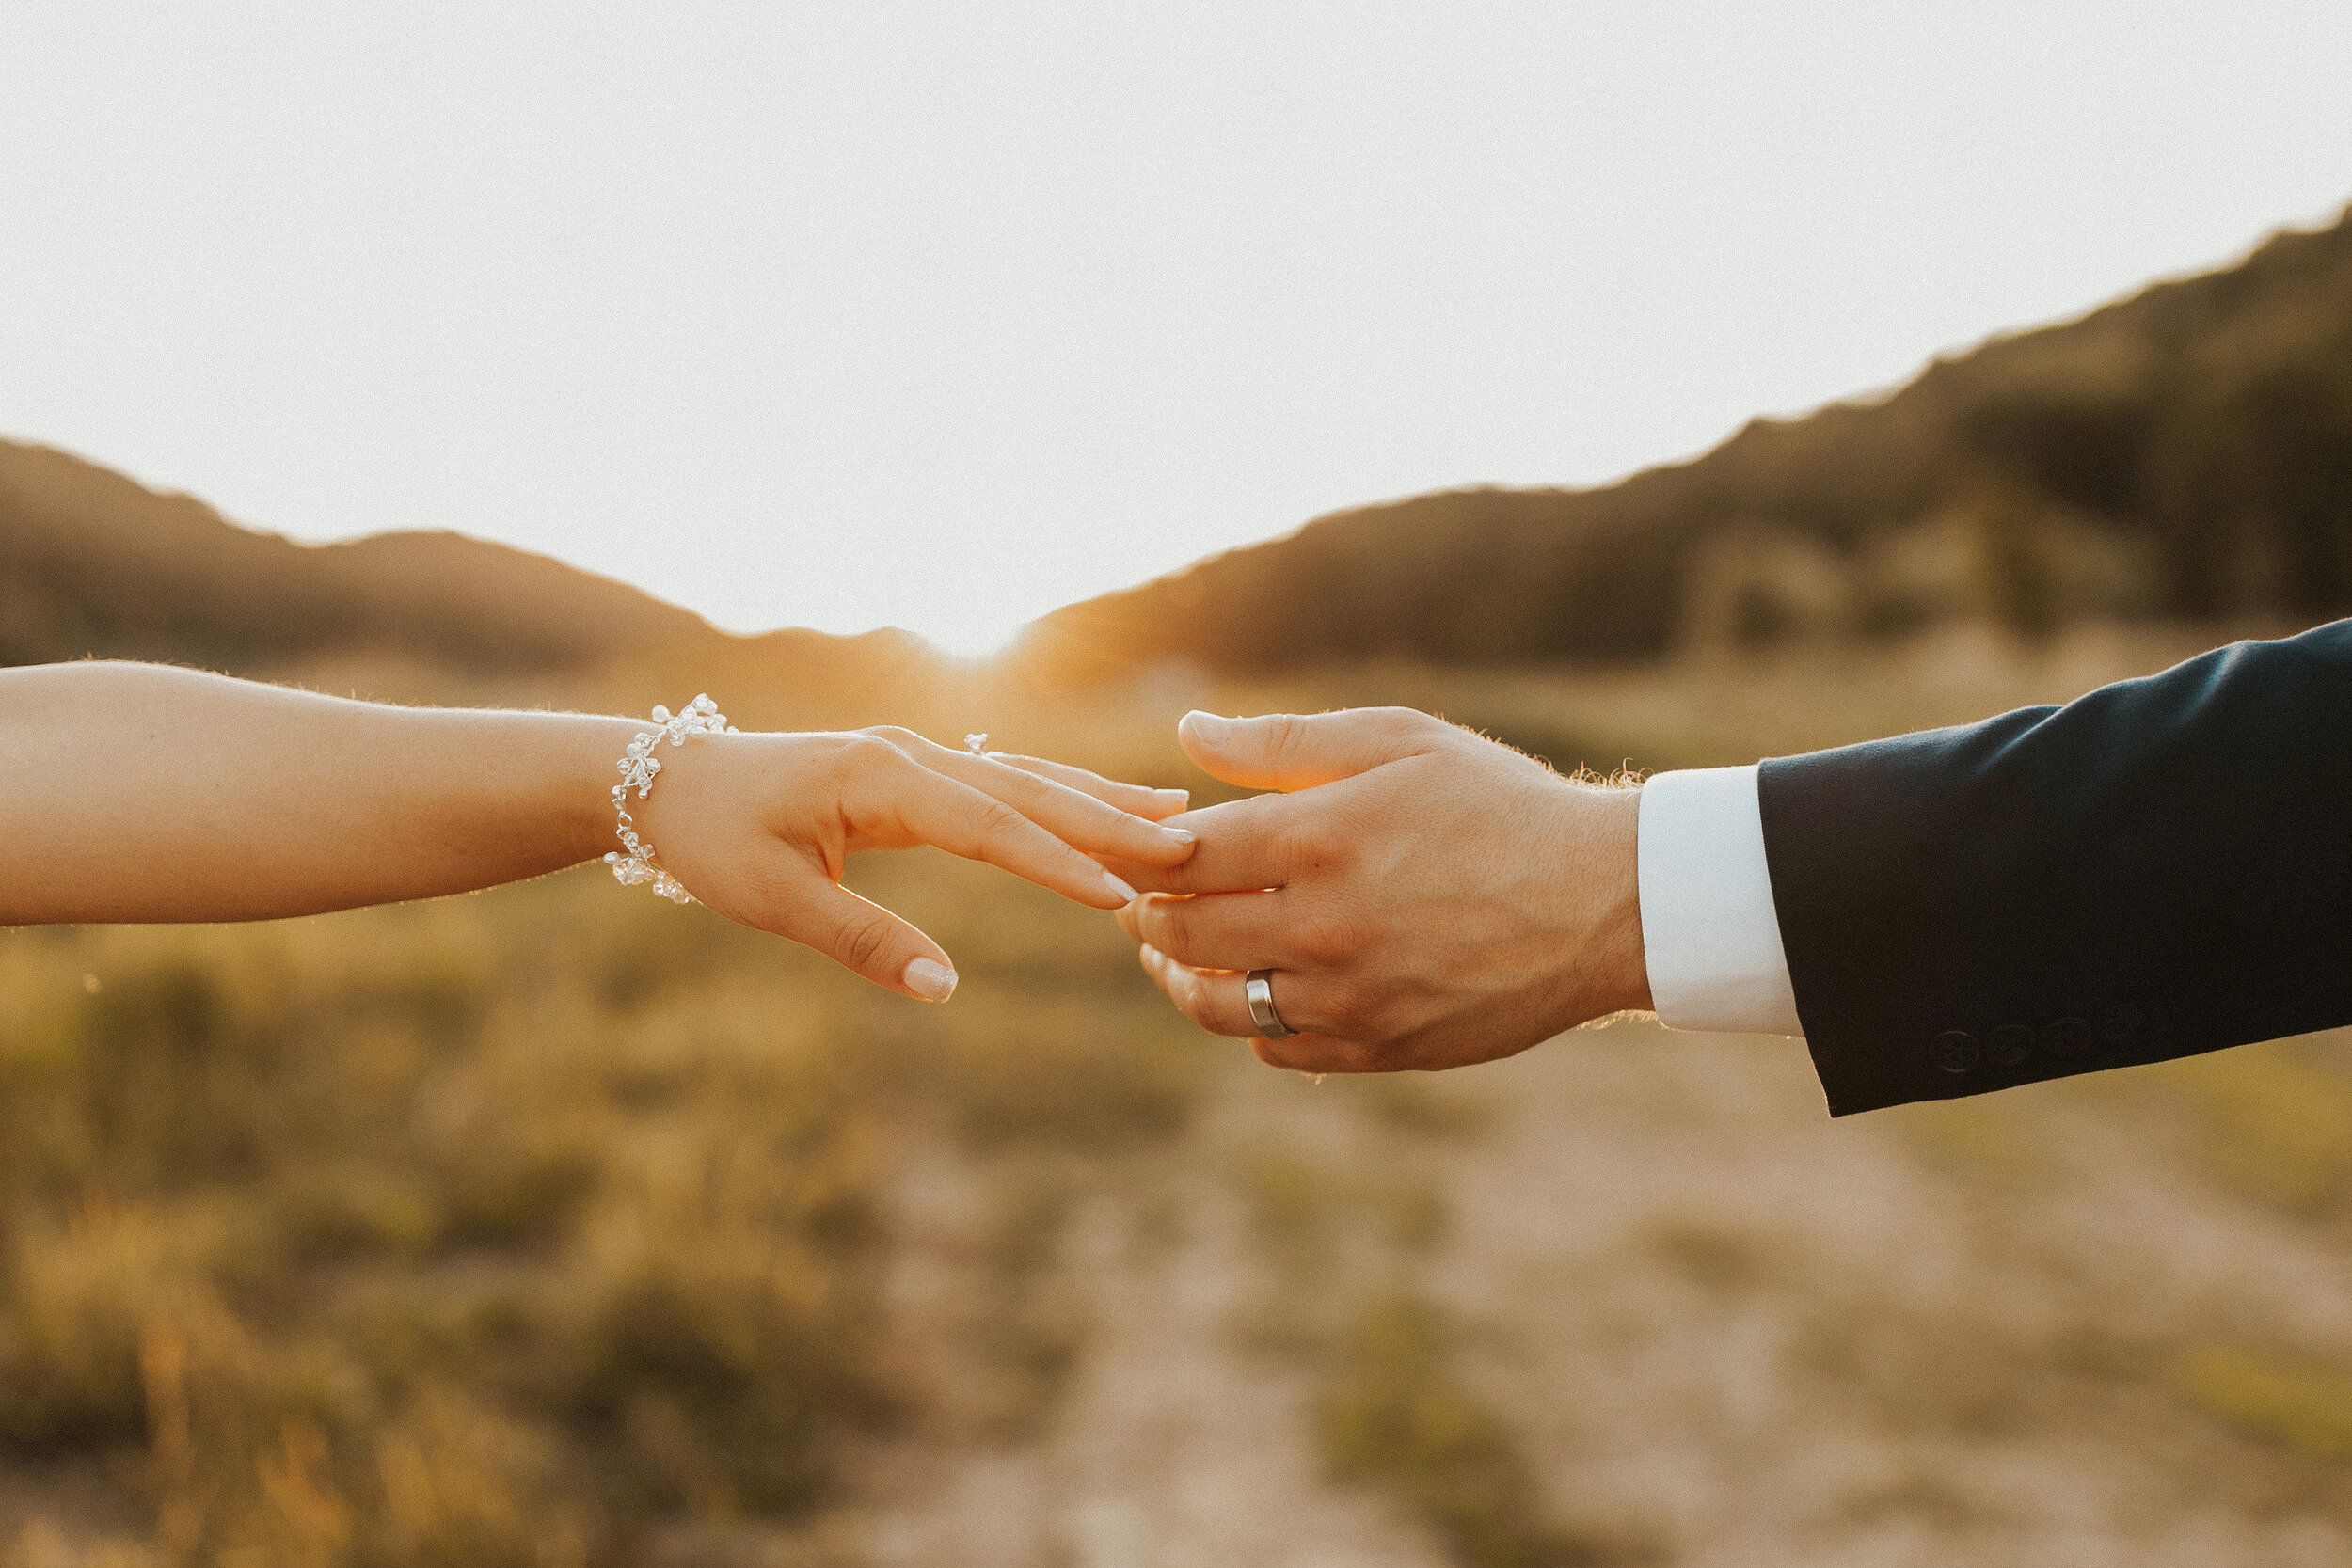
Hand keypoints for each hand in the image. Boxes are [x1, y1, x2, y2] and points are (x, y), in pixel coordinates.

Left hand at [635, 726, 1194, 1000]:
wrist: (666, 782)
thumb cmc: (716, 840)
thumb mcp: (775, 900)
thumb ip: (862, 940)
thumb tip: (943, 989)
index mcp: (879, 778)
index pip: (989, 824)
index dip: (1056, 864)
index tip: (1118, 898)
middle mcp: (910, 755)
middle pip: (1027, 789)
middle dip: (1107, 821)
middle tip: (1187, 848)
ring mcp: (916, 756)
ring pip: (1024, 778)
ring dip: (1098, 800)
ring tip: (1176, 817)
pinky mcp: (914, 771)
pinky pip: (1003, 782)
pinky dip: (1059, 795)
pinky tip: (1104, 808)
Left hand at [1098, 708, 1648, 1071]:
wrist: (1605, 902)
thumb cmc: (1501, 805)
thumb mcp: (1399, 742)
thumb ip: (1284, 742)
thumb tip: (1189, 731)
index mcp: (1319, 838)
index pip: (1178, 856)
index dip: (1145, 850)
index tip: (1145, 842)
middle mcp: (1322, 926)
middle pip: (1181, 933)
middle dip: (1150, 913)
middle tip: (1145, 899)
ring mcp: (1349, 996)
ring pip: (1216, 1002)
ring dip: (1181, 977)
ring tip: (1177, 953)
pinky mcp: (1379, 1046)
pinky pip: (1275, 1046)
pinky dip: (1249, 1020)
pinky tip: (1254, 988)